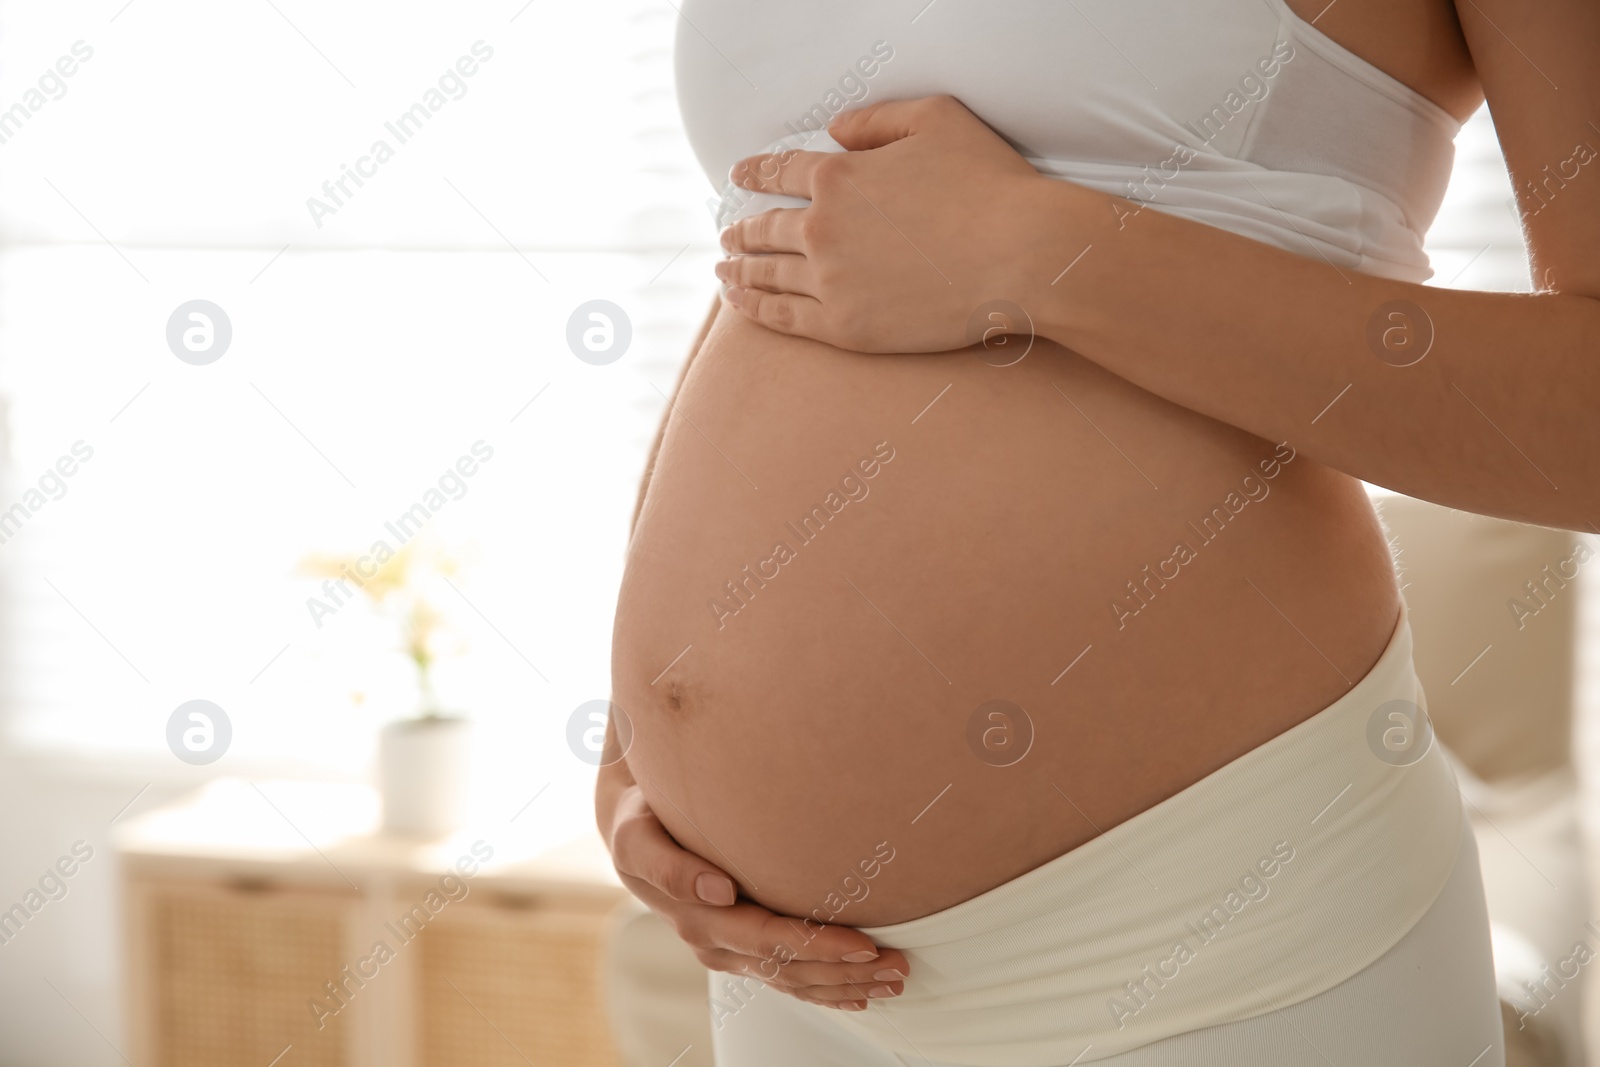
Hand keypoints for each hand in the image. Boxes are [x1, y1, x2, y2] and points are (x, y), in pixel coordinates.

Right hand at [603, 783, 909, 1010]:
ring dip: (846, 985)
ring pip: (793, 980)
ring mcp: (728, 951)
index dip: (816, 945)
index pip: (766, 939)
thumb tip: (719, 891)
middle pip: (789, 968)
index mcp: (695, 916)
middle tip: (895, 964)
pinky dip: (826, 990)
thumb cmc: (642, 822)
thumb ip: (670, 866)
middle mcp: (713, 941)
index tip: (862, 943)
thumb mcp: (638, 836)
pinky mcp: (739, 950)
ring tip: (893, 980)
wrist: (633, 831)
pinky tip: (860, 995)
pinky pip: (786, 980)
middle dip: (846, 971)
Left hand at [714, 95, 1094, 352]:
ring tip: (724, 269)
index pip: (781, 173)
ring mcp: (830, 281)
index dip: (754, 173)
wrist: (1021, 255)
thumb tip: (835, 130)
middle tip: (729, 234)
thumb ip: (877, 120)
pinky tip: (739, 303)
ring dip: (739, 270)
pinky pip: (784, 318)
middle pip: (766, 228)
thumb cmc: (989, 185)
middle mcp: (822, 228)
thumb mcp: (936, 120)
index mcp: (838, 176)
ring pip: (767, 274)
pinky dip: (755, 309)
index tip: (739, 177)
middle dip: (742, 229)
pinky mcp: (846, 327)